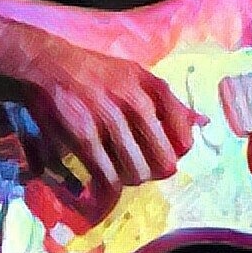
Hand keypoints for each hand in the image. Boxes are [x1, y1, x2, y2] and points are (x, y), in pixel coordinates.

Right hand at [13, 32, 202, 196]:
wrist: (49, 64)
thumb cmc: (98, 74)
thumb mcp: (137, 77)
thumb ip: (168, 101)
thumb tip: (202, 123)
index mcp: (151, 85)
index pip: (183, 129)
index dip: (180, 149)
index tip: (171, 153)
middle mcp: (135, 100)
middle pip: (163, 159)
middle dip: (156, 172)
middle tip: (145, 171)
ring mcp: (109, 118)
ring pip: (136, 172)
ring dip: (131, 180)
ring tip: (123, 175)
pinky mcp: (83, 135)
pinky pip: (107, 175)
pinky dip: (107, 188)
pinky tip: (103, 184)